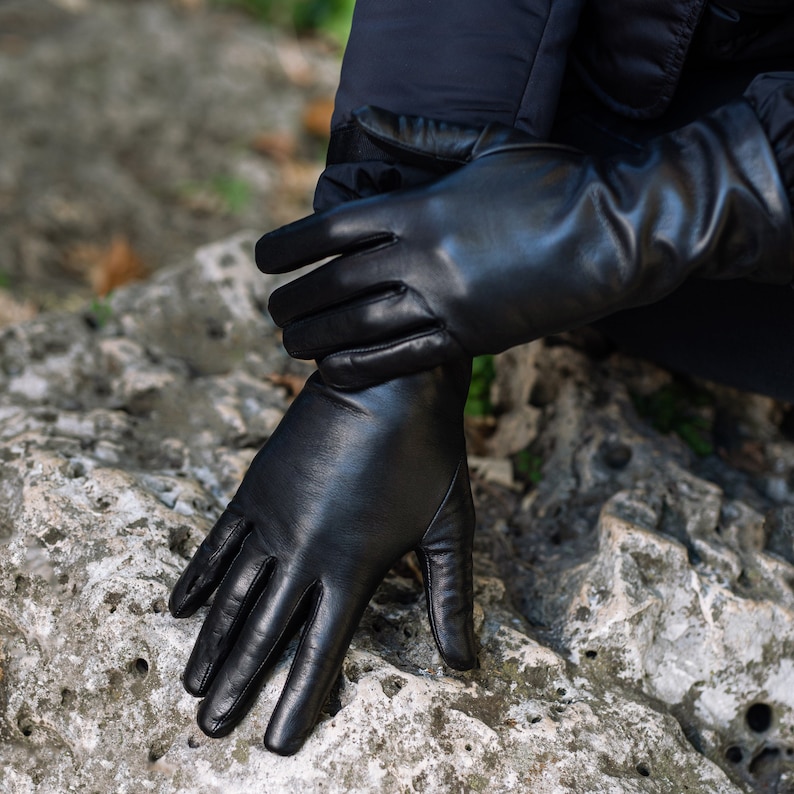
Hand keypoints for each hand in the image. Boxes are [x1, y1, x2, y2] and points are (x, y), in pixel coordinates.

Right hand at [169, 363, 475, 754]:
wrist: (385, 380)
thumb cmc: (427, 452)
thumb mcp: (450, 529)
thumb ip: (449, 598)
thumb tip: (462, 665)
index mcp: (354, 567)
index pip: (320, 650)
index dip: (298, 700)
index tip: (275, 743)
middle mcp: (305, 552)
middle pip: (263, 632)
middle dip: (237, 684)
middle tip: (209, 727)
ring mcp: (273, 519)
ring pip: (233, 594)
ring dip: (211, 643)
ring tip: (190, 684)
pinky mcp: (256, 488)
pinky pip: (218, 543)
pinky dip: (198, 578)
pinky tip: (181, 607)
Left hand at [257, 103, 791, 389]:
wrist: (614, 233)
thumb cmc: (551, 182)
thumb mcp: (484, 146)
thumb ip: (416, 139)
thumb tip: (361, 119)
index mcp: (421, 207)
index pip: (332, 229)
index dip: (288, 246)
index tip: (262, 260)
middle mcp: (424, 257)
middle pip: (336, 283)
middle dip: (294, 300)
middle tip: (273, 311)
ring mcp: (447, 302)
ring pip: (360, 327)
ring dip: (315, 338)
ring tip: (289, 344)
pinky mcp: (471, 339)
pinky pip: (402, 359)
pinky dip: (359, 368)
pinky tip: (330, 373)